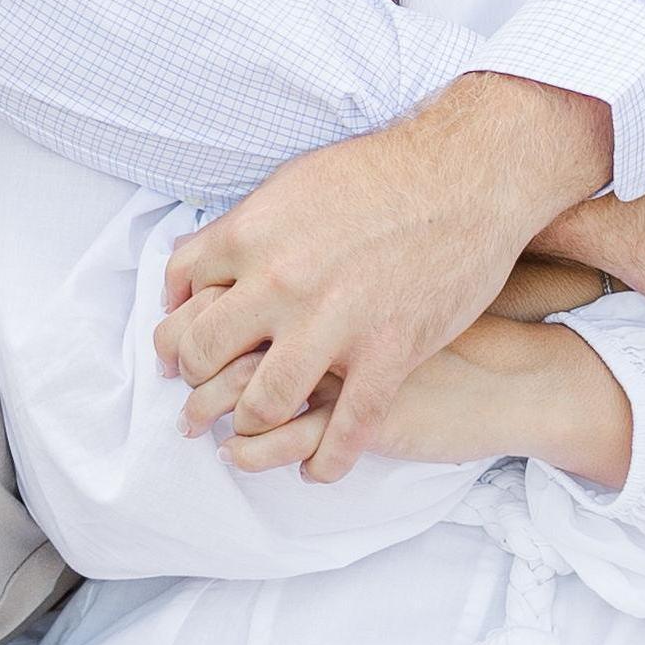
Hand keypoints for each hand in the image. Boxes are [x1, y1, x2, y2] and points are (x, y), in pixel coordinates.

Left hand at [157, 71, 610, 480]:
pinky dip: (324, 462)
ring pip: (264, 402)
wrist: (469, 178)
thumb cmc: (384, 173)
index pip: (182, 287)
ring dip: (249, 422)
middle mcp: (282, 281)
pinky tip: (315, 471)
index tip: (179, 343)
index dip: (175, 321)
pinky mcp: (388, 355)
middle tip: (201, 392)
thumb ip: (249, 227)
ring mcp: (334, 323)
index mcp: (254, 233)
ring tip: (252, 425)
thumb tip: (207, 262)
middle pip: (205, 351)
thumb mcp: (297, 183)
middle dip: (195, 379)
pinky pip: (345, 430)